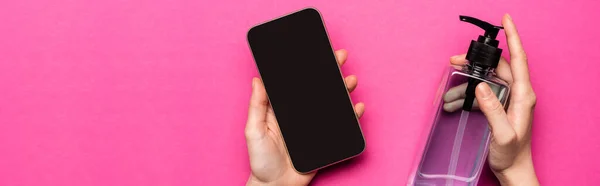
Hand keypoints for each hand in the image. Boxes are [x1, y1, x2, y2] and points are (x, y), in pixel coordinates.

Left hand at [245, 49, 364, 185]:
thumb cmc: (260, 161)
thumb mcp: (254, 131)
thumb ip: (256, 106)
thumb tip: (257, 79)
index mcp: (282, 109)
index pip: (296, 83)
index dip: (306, 67)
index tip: (316, 51)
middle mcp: (299, 115)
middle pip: (317, 89)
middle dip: (330, 72)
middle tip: (340, 57)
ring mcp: (313, 127)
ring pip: (331, 103)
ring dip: (342, 90)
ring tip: (351, 80)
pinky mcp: (324, 141)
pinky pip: (340, 126)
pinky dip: (351, 116)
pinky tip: (357, 108)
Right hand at [446, 14, 538, 184]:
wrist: (513, 170)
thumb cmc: (512, 155)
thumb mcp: (503, 134)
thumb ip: (493, 109)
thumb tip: (481, 86)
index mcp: (524, 96)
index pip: (519, 60)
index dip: (513, 38)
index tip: (506, 21)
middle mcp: (518, 94)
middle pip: (497, 67)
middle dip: (475, 62)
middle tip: (455, 60)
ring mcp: (509, 99)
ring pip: (486, 80)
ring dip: (466, 84)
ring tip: (449, 93)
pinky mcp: (500, 106)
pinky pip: (483, 93)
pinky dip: (467, 94)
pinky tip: (454, 102)